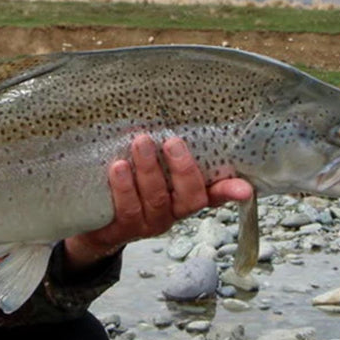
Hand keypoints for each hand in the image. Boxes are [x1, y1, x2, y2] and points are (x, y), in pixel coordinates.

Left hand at [63, 135, 253, 272]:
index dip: (230, 191)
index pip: (214, 194)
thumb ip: (164, 151)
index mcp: (183, 198)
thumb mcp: (149, 168)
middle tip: (172, 141)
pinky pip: (126, 210)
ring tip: (140, 143)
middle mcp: (171, 213)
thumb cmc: (128, 185)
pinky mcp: (121, 229)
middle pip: (188, 198)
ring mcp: (147, 223)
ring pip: (155, 200)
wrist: (93, 222)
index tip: (245, 187)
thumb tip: (177, 109)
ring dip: (149, 171)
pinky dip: (123, 188)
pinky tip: (117, 167)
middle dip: (182, 169)